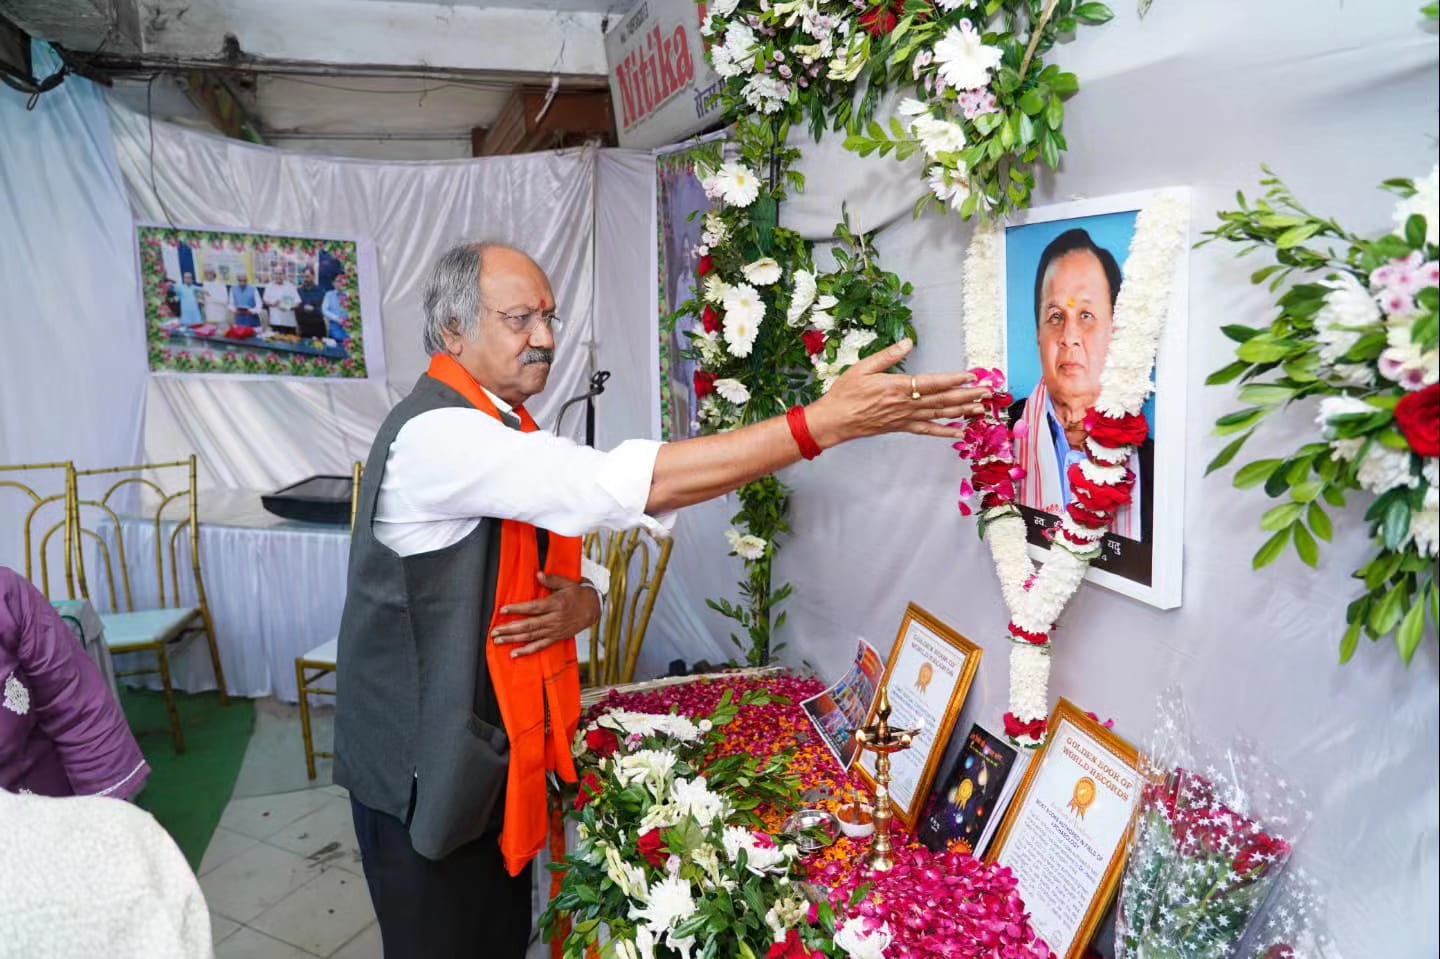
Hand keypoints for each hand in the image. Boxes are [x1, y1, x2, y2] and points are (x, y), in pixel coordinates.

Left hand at [491, 571, 601, 658]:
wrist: (593, 609)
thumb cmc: (578, 594)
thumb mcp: (567, 583)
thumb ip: (551, 580)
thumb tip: (538, 574)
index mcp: (556, 604)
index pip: (533, 608)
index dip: (517, 609)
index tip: (503, 610)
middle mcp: (554, 619)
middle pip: (529, 625)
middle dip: (510, 629)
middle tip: (495, 631)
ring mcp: (555, 630)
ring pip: (531, 637)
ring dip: (513, 639)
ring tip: (499, 640)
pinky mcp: (556, 638)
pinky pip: (540, 646)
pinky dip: (527, 651)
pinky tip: (514, 653)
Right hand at [807, 338, 991, 443]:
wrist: (835, 420)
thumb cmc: (846, 393)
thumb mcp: (863, 367)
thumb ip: (888, 355)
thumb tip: (908, 342)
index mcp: (899, 387)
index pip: (933, 383)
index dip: (954, 380)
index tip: (971, 376)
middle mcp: (906, 404)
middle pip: (943, 400)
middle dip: (967, 396)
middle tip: (988, 392)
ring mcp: (906, 418)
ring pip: (940, 414)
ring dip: (962, 411)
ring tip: (981, 409)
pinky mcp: (902, 427)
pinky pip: (928, 430)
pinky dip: (945, 431)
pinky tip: (960, 432)